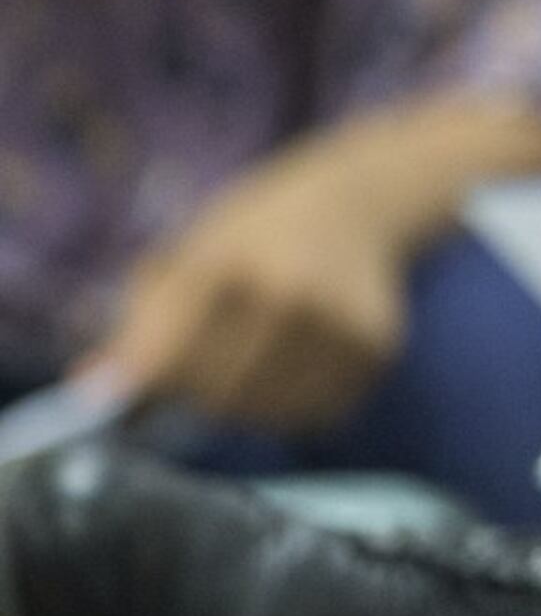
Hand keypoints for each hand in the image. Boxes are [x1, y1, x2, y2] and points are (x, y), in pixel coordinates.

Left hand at [86, 139, 417, 433]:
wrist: (358, 201)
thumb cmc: (253, 234)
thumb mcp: (188, 256)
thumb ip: (138, 324)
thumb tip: (87, 390)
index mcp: (229, 263)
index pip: (169, 363)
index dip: (150, 384)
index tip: (143, 386)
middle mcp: (290, 293)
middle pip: (219, 394)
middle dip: (200, 393)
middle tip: (206, 368)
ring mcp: (339, 323)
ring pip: (268, 411)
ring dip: (249, 405)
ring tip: (252, 365)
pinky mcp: (377, 347)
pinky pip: (318, 414)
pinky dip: (297, 406)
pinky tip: (296, 366)